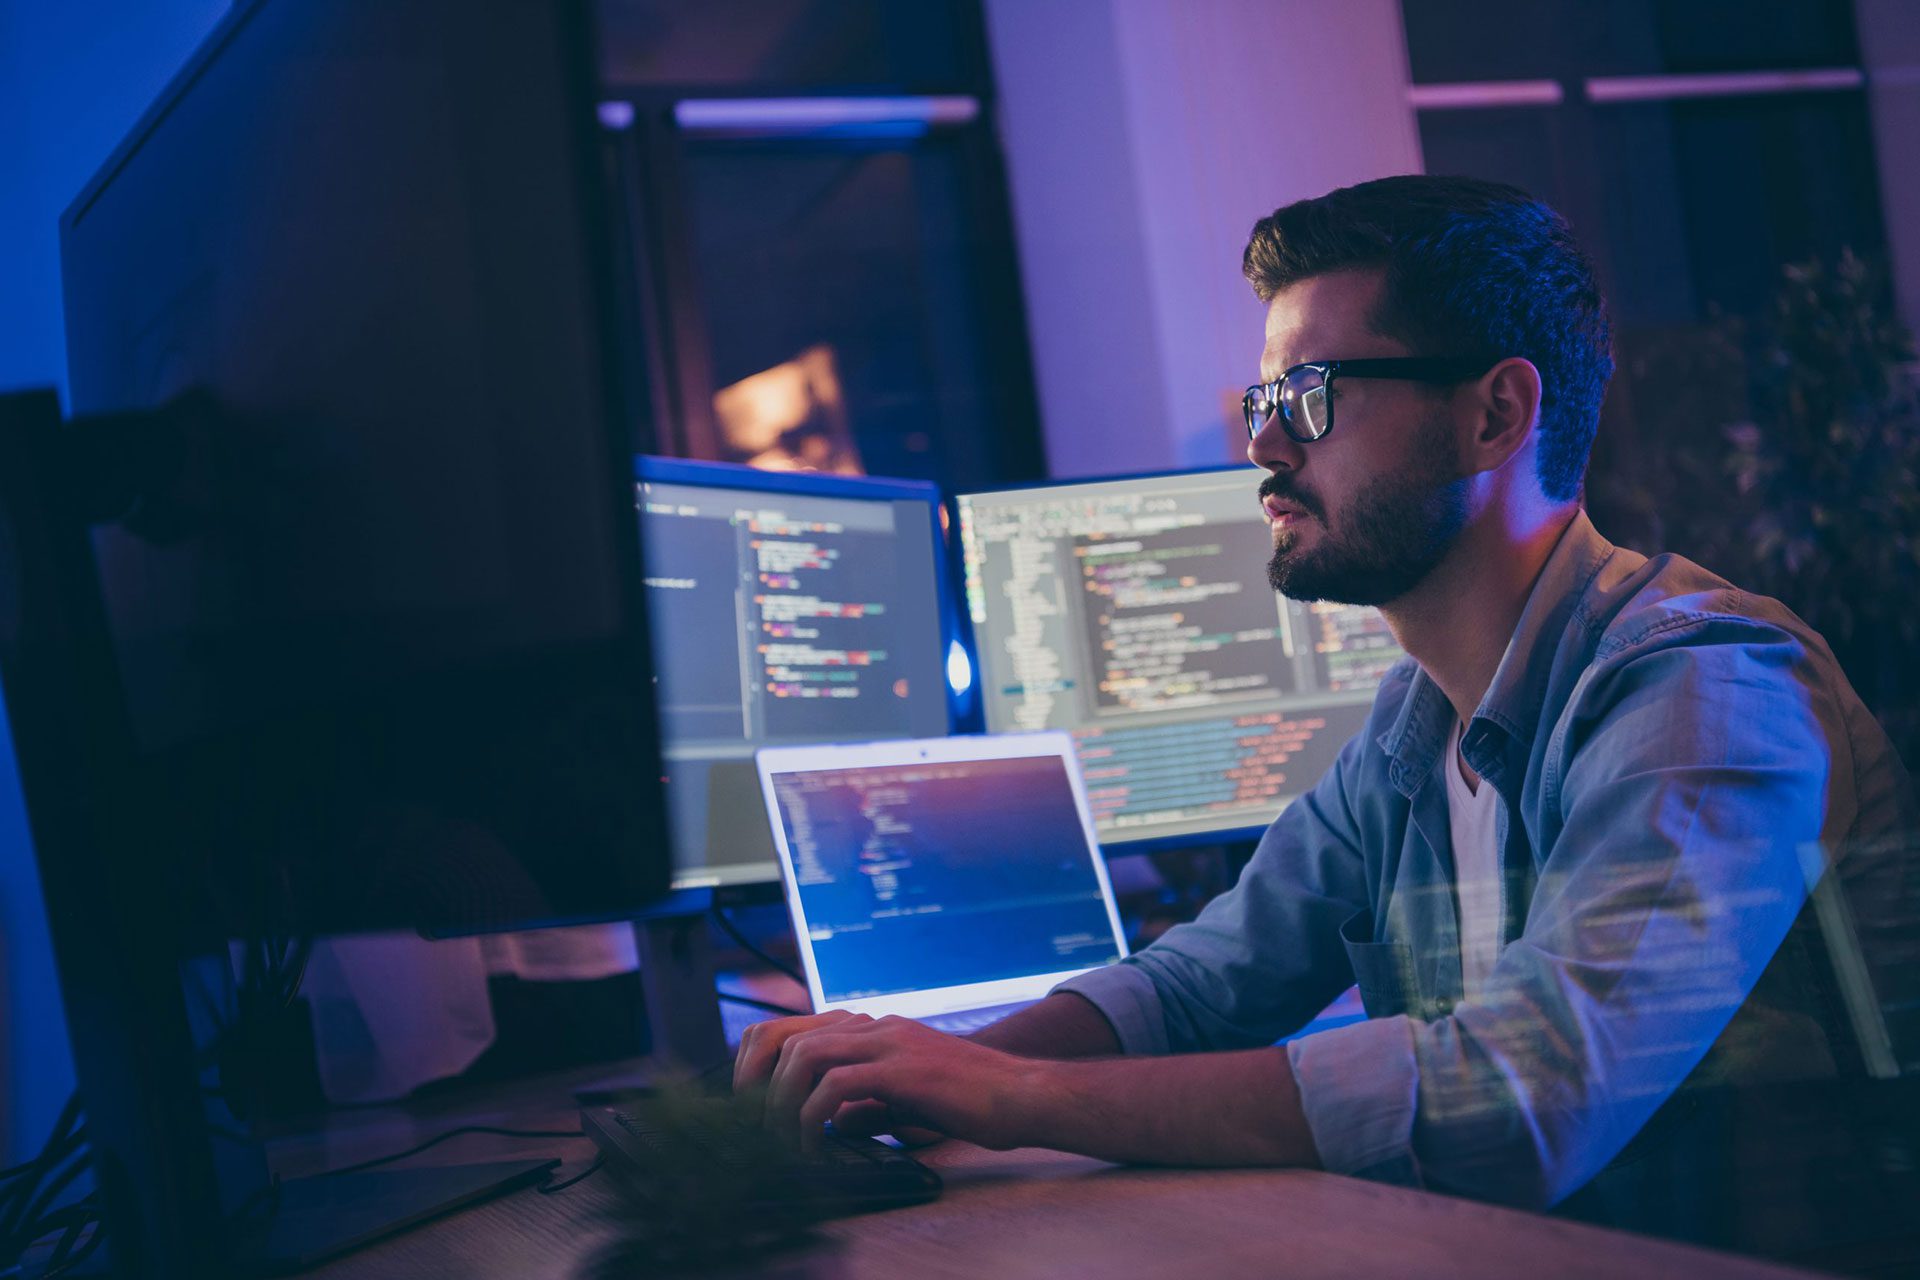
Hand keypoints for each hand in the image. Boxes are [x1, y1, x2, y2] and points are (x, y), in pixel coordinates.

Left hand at [747, 1013, 1049, 1153]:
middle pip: (785, 1035)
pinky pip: (837, 1085)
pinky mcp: (902, 1069)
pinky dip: (814, 1117)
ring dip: (781, 1102)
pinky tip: (817, 1144)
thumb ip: (866, 1104)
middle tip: (753, 1126)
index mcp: (874, 1029)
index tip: (751, 1104)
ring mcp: (888, 1042)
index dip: (759, 1062)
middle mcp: (875, 1026)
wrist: (1022, 1094)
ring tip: (783, 1139)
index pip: (793, 1029)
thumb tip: (832, 1121)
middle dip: (755, 1083)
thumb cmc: (971, 1101)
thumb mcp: (906, 1100)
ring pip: (804, 1056)